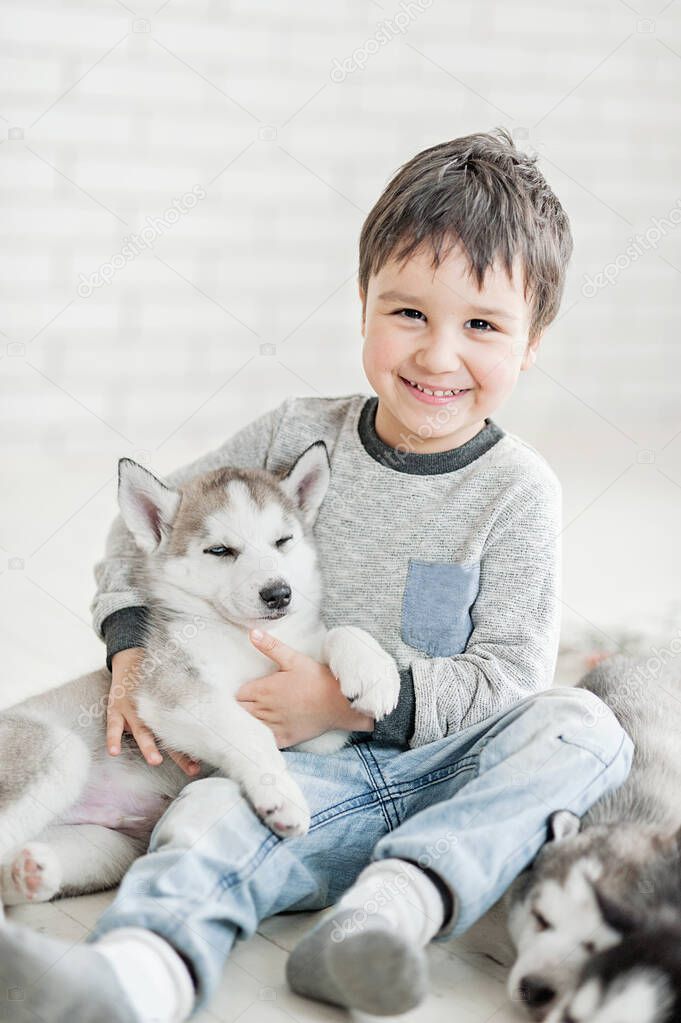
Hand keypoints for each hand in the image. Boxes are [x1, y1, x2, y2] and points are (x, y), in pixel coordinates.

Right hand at [108, 648, 200, 776]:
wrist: (129, 657)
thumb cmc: (153, 675)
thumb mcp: (172, 683)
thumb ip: (186, 694)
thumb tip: (209, 702)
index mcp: (166, 706)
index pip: (182, 729)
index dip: (193, 745)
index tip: (206, 758)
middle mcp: (151, 709)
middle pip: (167, 734)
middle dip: (179, 753)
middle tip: (192, 767)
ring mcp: (132, 709)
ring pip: (142, 730)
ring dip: (149, 746)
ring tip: (155, 760)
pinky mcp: (116, 708)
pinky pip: (113, 725)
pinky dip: (113, 738)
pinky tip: (114, 752)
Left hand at [236, 629, 374, 747]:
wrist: (340, 703)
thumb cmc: (317, 679)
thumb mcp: (294, 659)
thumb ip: (271, 646)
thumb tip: (252, 633)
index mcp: (264, 690)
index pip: (238, 695)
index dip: (238, 692)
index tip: (241, 691)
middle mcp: (266, 710)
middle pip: (240, 712)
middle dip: (239, 707)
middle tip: (243, 703)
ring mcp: (275, 726)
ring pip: (249, 727)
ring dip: (247, 722)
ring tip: (249, 717)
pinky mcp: (285, 738)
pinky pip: (264, 742)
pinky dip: (260, 739)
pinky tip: (262, 733)